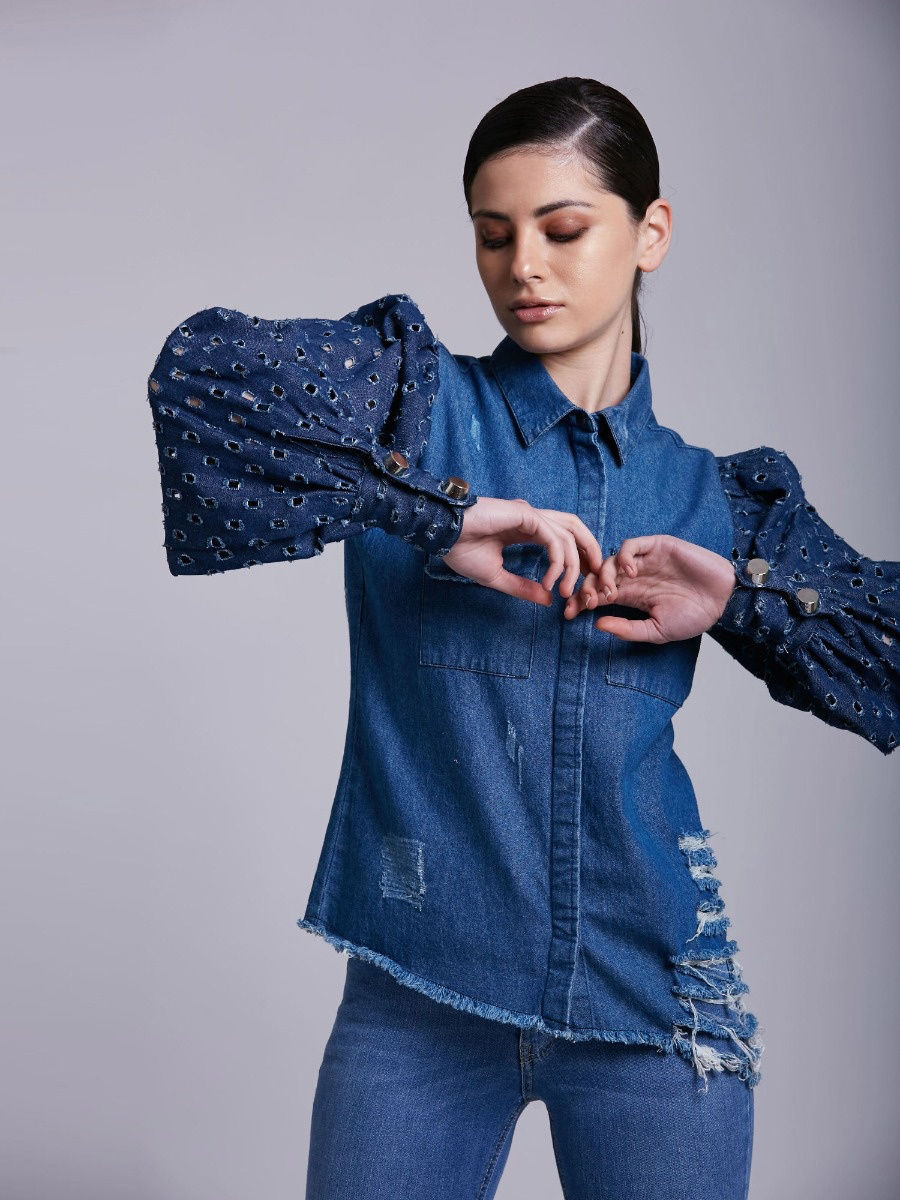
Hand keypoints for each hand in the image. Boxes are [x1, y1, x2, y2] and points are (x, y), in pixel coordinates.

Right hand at [442, 498, 605, 605]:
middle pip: (574, 528)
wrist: (442, 536)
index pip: (561, 538)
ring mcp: (530, 514)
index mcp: (525, 528)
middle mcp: (532, 518)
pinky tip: (548, 581)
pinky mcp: (526, 515)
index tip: (576, 584)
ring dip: (573, 565)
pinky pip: (553, 539)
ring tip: (566, 591)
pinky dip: (556, 562)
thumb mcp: (496, 577)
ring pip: (568, 536)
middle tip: (594, 580)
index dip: (575, 557)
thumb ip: (523, 587)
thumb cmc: (461, 551)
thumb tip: (549, 600)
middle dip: (589, 552)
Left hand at [564, 533, 736, 641]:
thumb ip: (628, 629)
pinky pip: (631, 545)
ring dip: (602, 574)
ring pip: (609, 559)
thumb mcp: (656, 630)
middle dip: (585, 588)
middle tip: (585, 601)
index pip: (596, 594)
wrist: (723, 600)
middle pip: (597, 576)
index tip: (569, 614)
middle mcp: (633, 576)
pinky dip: (624, 556)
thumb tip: (597, 624)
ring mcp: (644, 560)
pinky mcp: (657, 546)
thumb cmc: (693, 617)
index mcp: (631, 596)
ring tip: (609, 591)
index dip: (580, 601)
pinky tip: (630, 572)